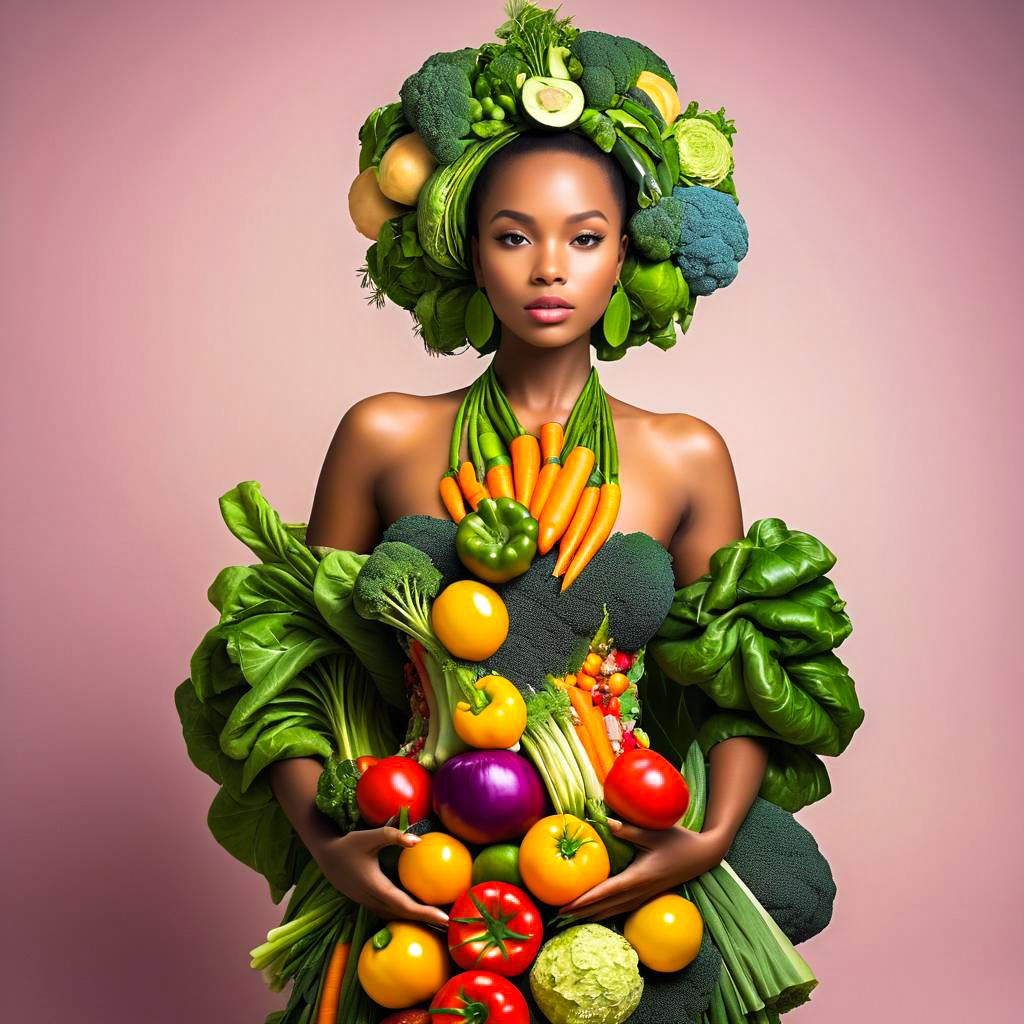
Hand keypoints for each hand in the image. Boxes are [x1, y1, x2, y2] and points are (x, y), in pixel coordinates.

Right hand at [316, 826, 449, 928]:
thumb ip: (392, 835)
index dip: (425, 913)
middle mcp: (374, 900)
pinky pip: (390, 913)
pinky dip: (405, 914)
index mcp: (376, 888)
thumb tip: (418, 840)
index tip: (445, 919)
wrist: (326, 856)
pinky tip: (417, 911)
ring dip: (416, 920)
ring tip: (438, 920)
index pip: (406, 905)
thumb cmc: (348, 845)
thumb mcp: (369, 836)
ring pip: (397, 917)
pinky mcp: (368, 902)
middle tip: (451, 923)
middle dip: (427, 921)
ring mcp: (370, 904)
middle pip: (404, 916)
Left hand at [556, 820, 727, 922]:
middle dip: (582, 912)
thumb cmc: (678, 841)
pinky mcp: (647, 894)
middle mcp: (639, 891)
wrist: (702, 856)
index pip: (605, 892)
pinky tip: (596, 912)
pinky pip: (622, 907)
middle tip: (558, 915)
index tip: (566, 906)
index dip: (584, 900)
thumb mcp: (653, 832)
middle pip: (606, 907)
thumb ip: (628, 829)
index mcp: (638, 878)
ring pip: (613, 910)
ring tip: (571, 917)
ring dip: (592, 914)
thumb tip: (604, 821)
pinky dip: (606, 911)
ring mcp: (644, 895)